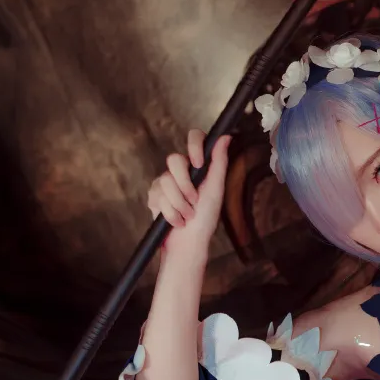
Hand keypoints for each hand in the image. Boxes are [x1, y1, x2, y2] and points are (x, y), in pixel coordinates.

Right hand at [148, 130, 230, 253]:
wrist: (188, 243)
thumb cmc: (206, 218)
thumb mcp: (216, 189)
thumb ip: (219, 162)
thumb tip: (226, 136)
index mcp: (198, 166)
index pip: (194, 138)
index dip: (193, 146)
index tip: (198, 163)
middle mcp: (180, 171)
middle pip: (173, 159)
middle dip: (184, 185)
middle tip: (194, 201)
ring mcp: (164, 183)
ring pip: (165, 181)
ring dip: (179, 204)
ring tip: (187, 216)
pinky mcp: (153, 196)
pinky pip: (157, 196)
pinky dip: (169, 213)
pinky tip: (176, 221)